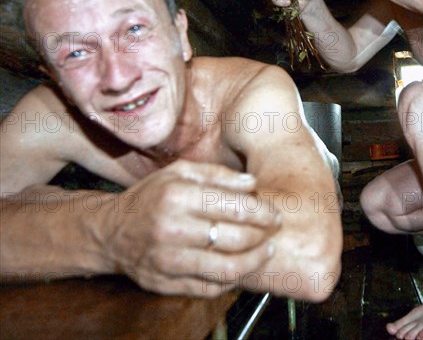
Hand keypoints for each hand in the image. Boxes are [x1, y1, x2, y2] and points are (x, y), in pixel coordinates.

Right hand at [100, 160, 279, 295]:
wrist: (112, 231)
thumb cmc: (149, 196)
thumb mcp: (179, 172)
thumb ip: (217, 175)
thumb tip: (252, 183)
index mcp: (176, 196)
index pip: (233, 206)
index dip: (261, 211)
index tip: (274, 213)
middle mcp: (172, 229)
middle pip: (234, 239)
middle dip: (263, 235)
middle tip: (273, 230)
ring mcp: (168, 261)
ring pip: (226, 269)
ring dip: (254, 261)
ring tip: (265, 250)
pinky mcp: (166, 284)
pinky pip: (210, 288)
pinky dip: (232, 278)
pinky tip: (241, 265)